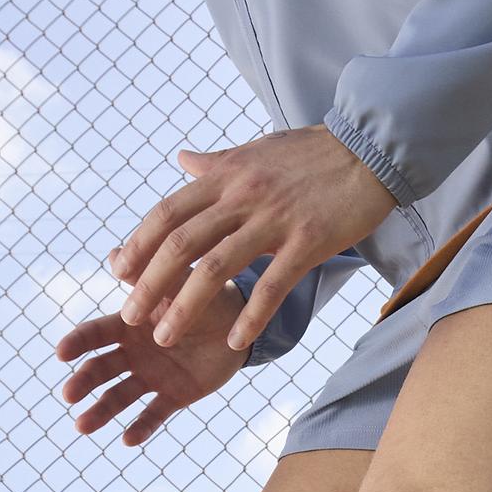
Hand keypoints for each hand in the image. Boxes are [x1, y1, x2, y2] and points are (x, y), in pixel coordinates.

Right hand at [54, 285, 249, 445]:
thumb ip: (148, 275)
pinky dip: (140, 428)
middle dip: (83, 381)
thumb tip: (113, 254)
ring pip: (119, 397)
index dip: (77, 343)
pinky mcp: (174, 395)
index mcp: (129, 324)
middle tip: (69, 394)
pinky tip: (127, 440)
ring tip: (82, 426)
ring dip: (100, 411)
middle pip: (100, 369)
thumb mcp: (178, 283)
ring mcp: (152, 376)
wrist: (241, 319)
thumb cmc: (206, 293)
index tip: (61, 353)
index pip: (95, 335)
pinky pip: (154, 415)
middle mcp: (133, 353)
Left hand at [113, 127, 396, 354]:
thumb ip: (216, 162)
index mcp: (226, 174)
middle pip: (181, 243)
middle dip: (149, 283)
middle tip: (129, 317)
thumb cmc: (313, 153)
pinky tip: (235, 342)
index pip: (168, 212)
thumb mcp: (256, 150)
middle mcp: (242, 195)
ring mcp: (274, 218)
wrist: (371, 149)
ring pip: (215, 267)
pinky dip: (250, 316)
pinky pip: (272, 285)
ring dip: (185, 307)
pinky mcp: (307, 240)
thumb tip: (181, 159)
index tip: (120, 273)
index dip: (139, 244)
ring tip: (165, 336)